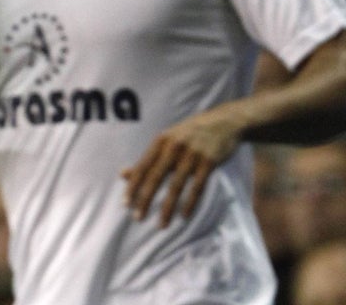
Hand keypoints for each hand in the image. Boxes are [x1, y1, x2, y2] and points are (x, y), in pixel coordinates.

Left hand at [120, 109, 240, 227]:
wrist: (222, 121)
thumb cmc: (189, 133)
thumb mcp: (166, 140)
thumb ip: (147, 158)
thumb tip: (123, 174)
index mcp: (160, 142)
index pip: (142, 167)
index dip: (133, 186)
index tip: (125, 204)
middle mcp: (174, 147)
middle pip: (156, 177)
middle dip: (145, 198)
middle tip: (138, 218)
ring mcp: (192, 154)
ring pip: (176, 185)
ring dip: (167, 207)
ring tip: (161, 224)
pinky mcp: (209, 162)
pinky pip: (197, 187)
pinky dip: (190, 203)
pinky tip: (183, 216)